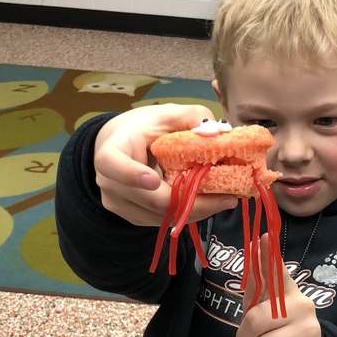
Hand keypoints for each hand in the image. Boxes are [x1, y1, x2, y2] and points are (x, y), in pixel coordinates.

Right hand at [93, 104, 237, 226]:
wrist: (123, 145)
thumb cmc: (146, 128)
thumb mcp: (168, 114)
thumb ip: (192, 117)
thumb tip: (216, 133)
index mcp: (112, 150)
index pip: (112, 164)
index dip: (131, 174)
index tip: (155, 180)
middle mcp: (110, 182)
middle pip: (151, 201)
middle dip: (193, 202)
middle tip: (226, 199)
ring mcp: (120, 204)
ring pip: (162, 217)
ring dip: (197, 211)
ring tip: (224, 200)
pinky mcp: (134, 217)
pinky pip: (164, 221)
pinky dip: (189, 214)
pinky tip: (207, 203)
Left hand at [236, 234, 322, 336]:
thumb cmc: (276, 325)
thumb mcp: (264, 303)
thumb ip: (259, 276)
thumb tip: (256, 240)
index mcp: (289, 292)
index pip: (277, 271)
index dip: (268, 256)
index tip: (262, 236)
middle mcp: (304, 307)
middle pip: (257, 321)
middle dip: (245, 336)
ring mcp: (311, 333)